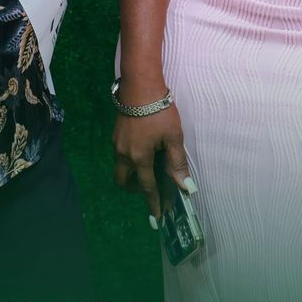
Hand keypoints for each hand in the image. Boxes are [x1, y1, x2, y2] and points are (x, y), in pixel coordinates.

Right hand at [112, 87, 193, 227]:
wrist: (139, 85)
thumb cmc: (159, 110)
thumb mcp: (173, 137)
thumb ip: (177, 163)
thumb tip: (185, 187)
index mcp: (139, 158)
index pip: (147, 188)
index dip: (154, 203)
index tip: (158, 217)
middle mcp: (124, 154)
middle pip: (124, 182)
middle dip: (136, 190)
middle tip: (151, 190)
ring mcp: (117, 143)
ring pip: (121, 168)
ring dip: (132, 175)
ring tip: (149, 170)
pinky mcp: (116, 134)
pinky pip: (120, 156)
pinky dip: (130, 161)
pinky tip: (143, 151)